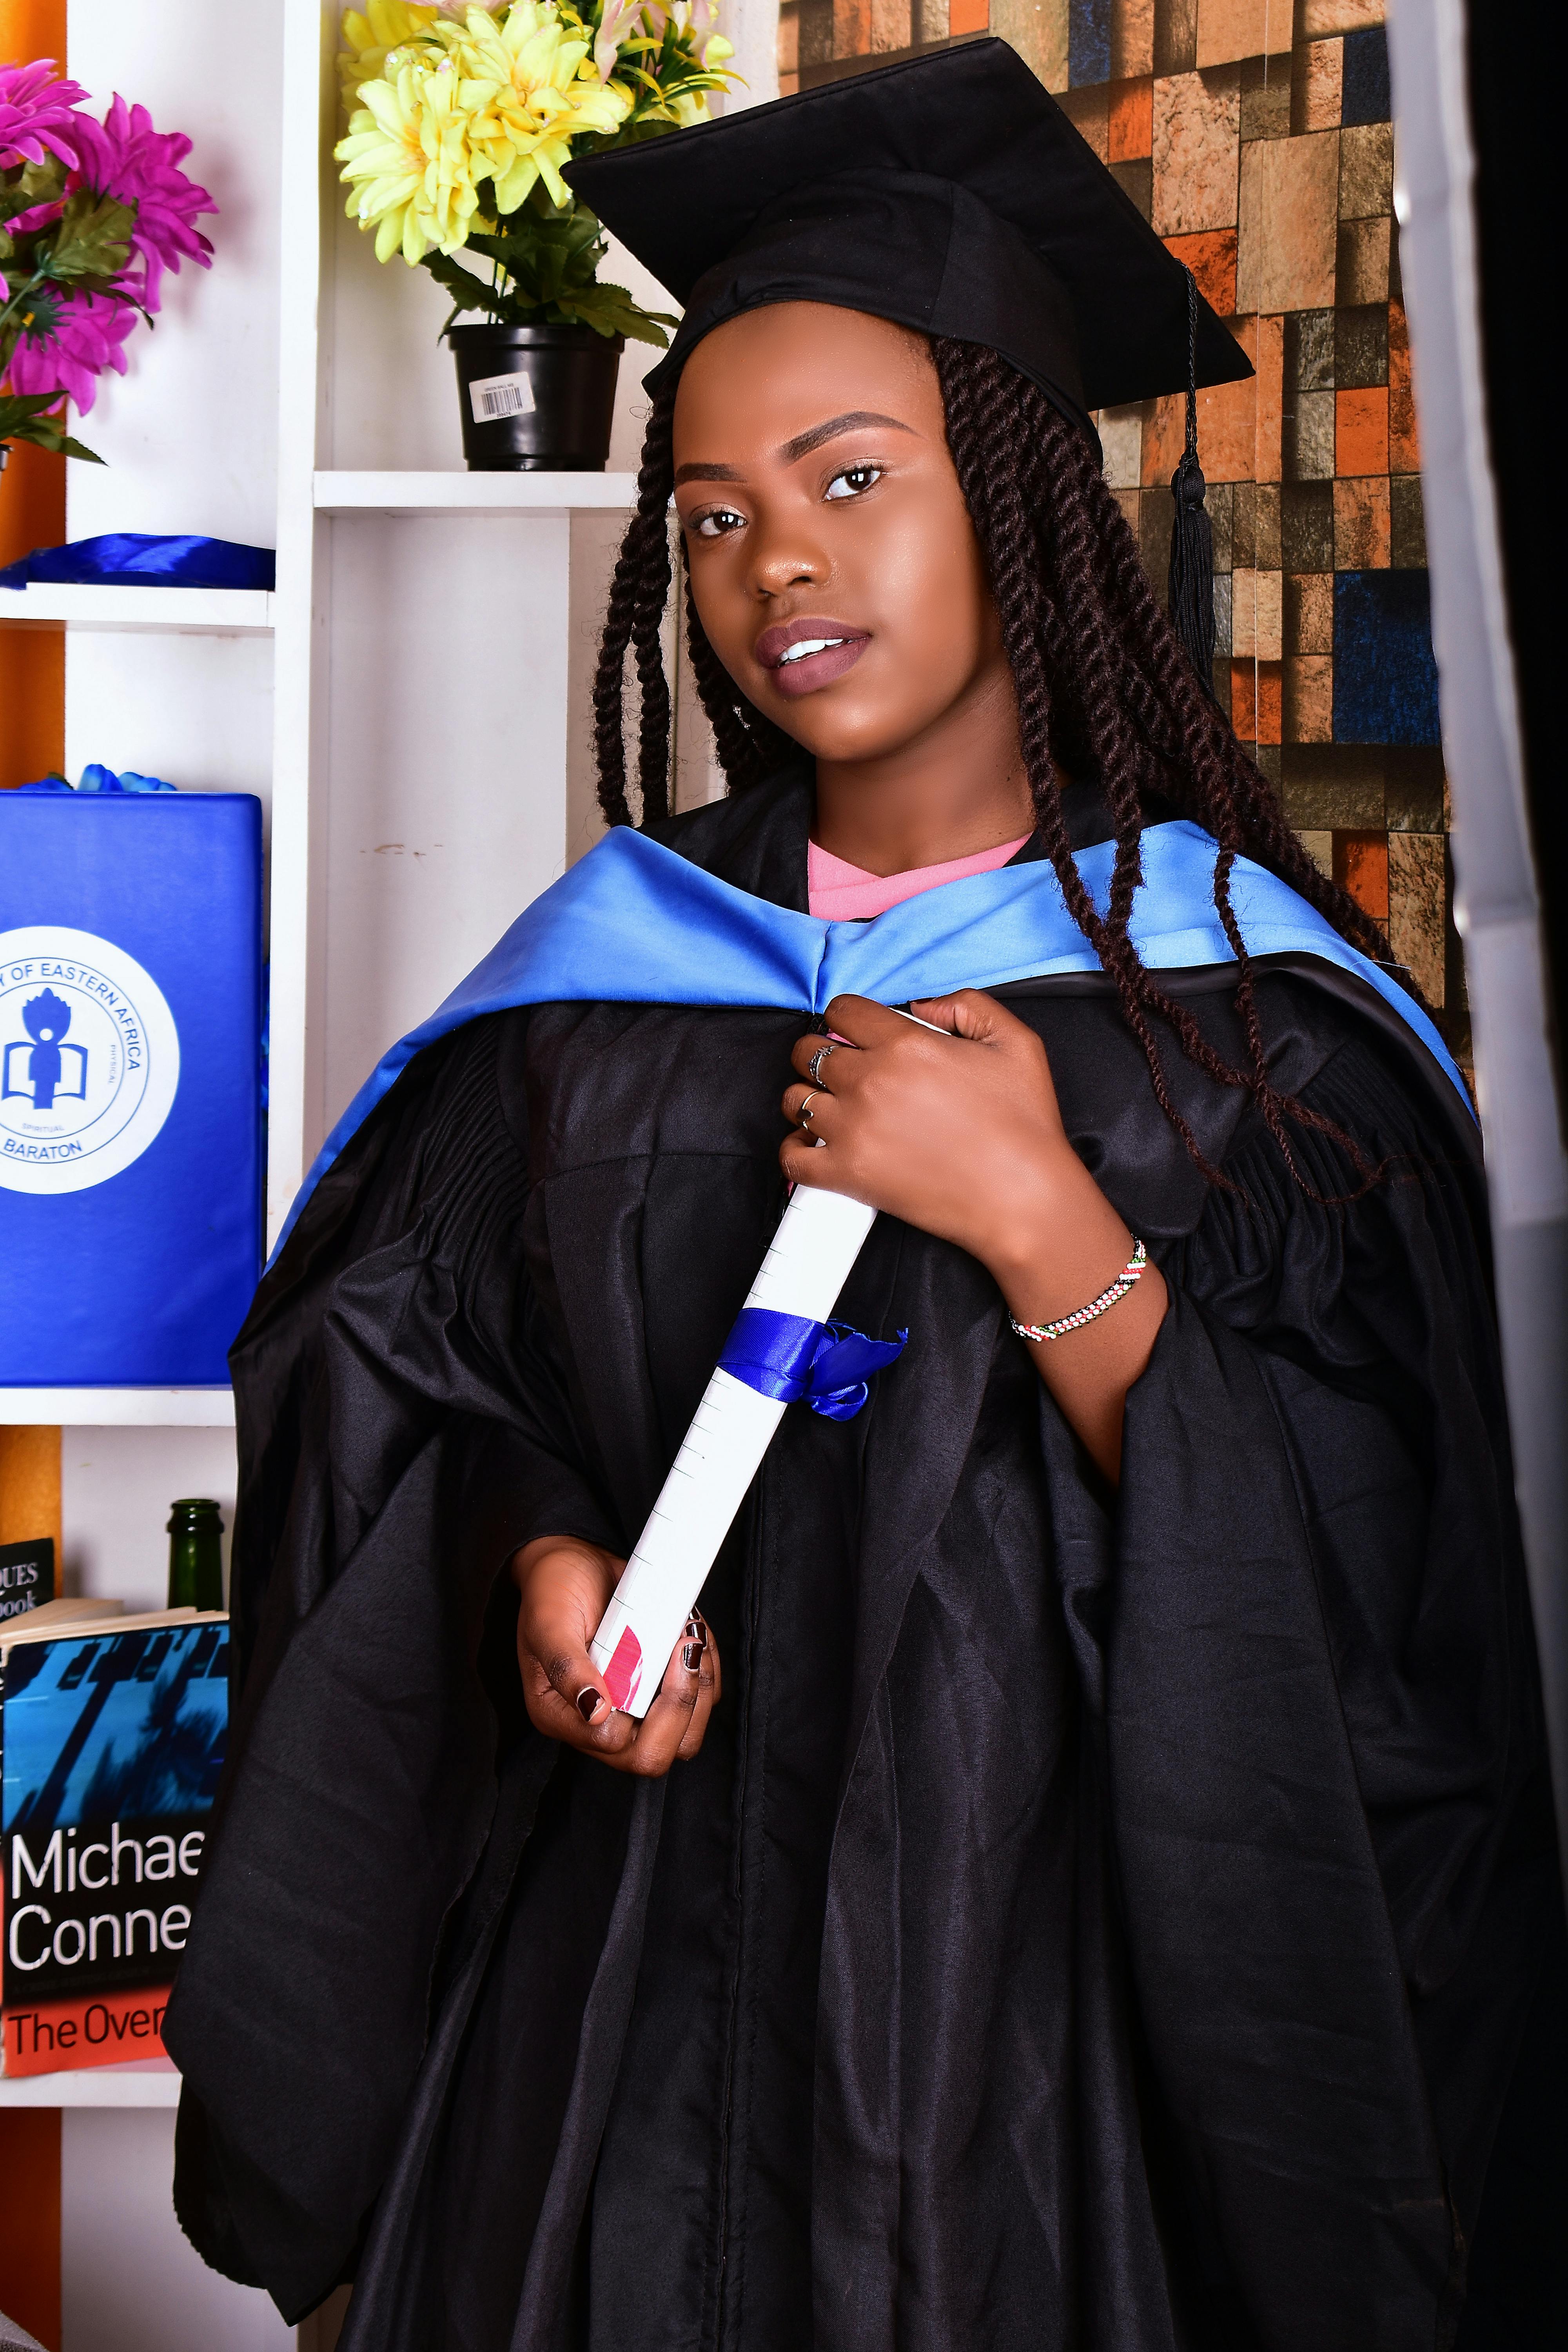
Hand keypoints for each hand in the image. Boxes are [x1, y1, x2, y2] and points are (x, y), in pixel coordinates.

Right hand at [512, 1536, 720, 1773]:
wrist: (573, 1562)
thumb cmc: (552, 1590)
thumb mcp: (549, 1623)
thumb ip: (567, 1669)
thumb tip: (595, 1712)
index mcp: (561, 1716)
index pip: (611, 1743)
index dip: (638, 1708)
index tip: (646, 1656)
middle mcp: (598, 1721)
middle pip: (654, 1754)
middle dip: (680, 1705)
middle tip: (684, 1651)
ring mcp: (633, 1706)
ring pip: (686, 1735)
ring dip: (699, 1686)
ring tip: (690, 1637)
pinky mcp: (658, 1688)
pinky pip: (701, 1699)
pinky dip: (708, 1668)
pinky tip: (694, 1633)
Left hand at [780, 990, 1078, 1282]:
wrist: (1023, 1197)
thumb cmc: (1024, 1126)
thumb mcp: (1015, 1041)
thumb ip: (967, 1005)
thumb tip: (921, 1005)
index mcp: (907, 1044)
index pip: (842, 1011)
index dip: (846, 1017)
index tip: (853, 1032)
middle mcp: (871, 1081)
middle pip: (810, 1052)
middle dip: (821, 1053)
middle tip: (841, 1068)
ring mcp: (853, 1129)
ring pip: (796, 1099)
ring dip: (808, 1097)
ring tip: (830, 1106)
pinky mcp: (847, 1173)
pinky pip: (792, 1154)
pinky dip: (796, 1147)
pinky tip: (816, 1143)